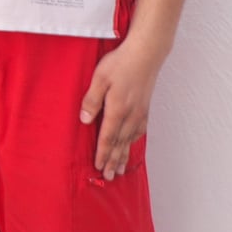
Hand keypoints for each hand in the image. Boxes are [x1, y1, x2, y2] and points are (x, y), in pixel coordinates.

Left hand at [80, 36, 163, 179]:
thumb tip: (85, 121)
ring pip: (130, 140)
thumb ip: (91, 100)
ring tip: (120, 170)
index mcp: (117, 110)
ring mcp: (140, 112)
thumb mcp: (99, 79)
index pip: (108, 138)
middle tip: (108, 177)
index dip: (102, 154)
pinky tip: (131, 146)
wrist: (146, 54)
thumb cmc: (120, 64)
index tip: (98, 167)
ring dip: (124, 156)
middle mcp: (131, 115)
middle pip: (120, 144)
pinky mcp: (145, 108)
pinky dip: (134, 143)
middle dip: (113, 161)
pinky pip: (139, 131)